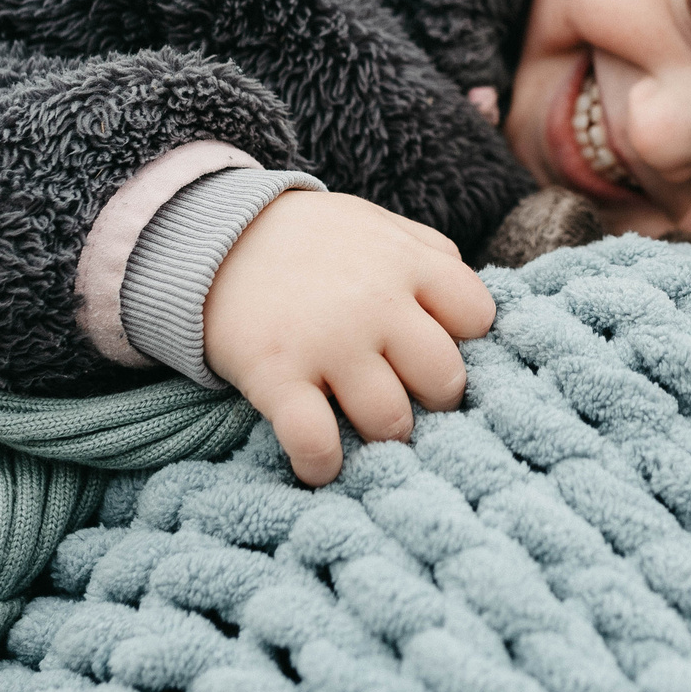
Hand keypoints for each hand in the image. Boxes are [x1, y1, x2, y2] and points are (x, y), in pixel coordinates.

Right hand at [201, 191, 495, 484]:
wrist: (213, 236)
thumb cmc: (311, 241)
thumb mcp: (377, 226)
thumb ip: (430, 256)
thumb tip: (473, 307)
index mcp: (406, 263)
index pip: (477, 316)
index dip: (465, 339)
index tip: (438, 346)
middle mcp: (375, 303)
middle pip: (444, 378)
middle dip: (434, 398)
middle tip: (409, 396)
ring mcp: (327, 342)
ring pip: (390, 420)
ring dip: (383, 435)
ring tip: (365, 427)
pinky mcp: (276, 376)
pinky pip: (316, 442)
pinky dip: (323, 465)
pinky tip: (321, 463)